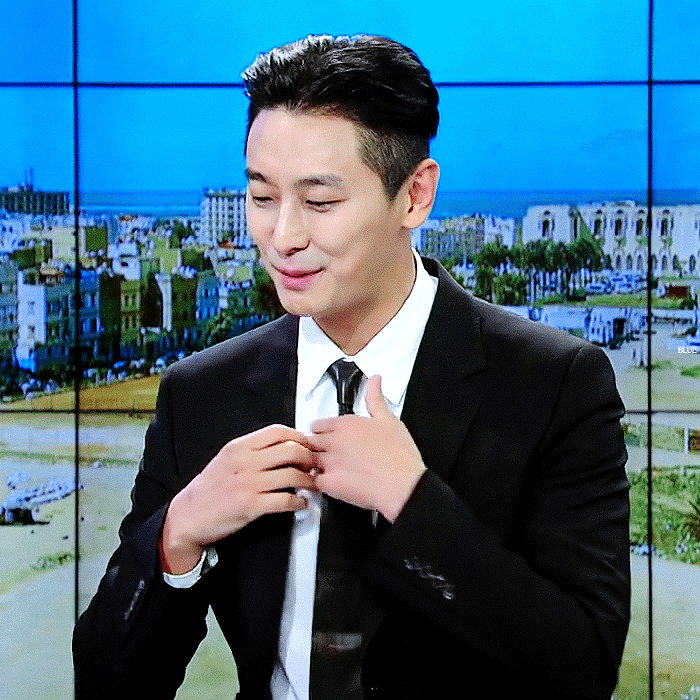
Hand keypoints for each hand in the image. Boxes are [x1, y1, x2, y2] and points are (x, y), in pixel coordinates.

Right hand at [160, 424, 314, 573]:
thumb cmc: (209, 488)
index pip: (278, 431)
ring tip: (312, 484)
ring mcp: (248, 484)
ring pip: (292, 474)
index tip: (307, 444)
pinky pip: (285, 500)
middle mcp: (244, 461)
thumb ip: (252, 451)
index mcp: (239, 447)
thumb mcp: (227, 459)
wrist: (188, 516)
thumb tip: (283, 445)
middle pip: (291, 450)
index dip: (299, 436)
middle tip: (315, 465)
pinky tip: (301, 503)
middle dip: (309, 457)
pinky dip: (299, 502)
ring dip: (309, 481)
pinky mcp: (251, 506)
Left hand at [307, 375, 426, 522]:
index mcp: (346, 424)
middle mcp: (334, 441)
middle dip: (316, 448)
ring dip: (314, 465)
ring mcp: (329, 462)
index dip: (322, 432)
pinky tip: (328, 485)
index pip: (318, 424)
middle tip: (327, 455)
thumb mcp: (389, 419)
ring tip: (328, 471)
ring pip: (308, 460)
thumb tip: (375, 380)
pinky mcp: (328, 483)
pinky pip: (312, 481)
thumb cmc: (399, 455)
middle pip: (310, 441)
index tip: (327, 437)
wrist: (403, 485)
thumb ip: (376, 398)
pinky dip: (317, 483)